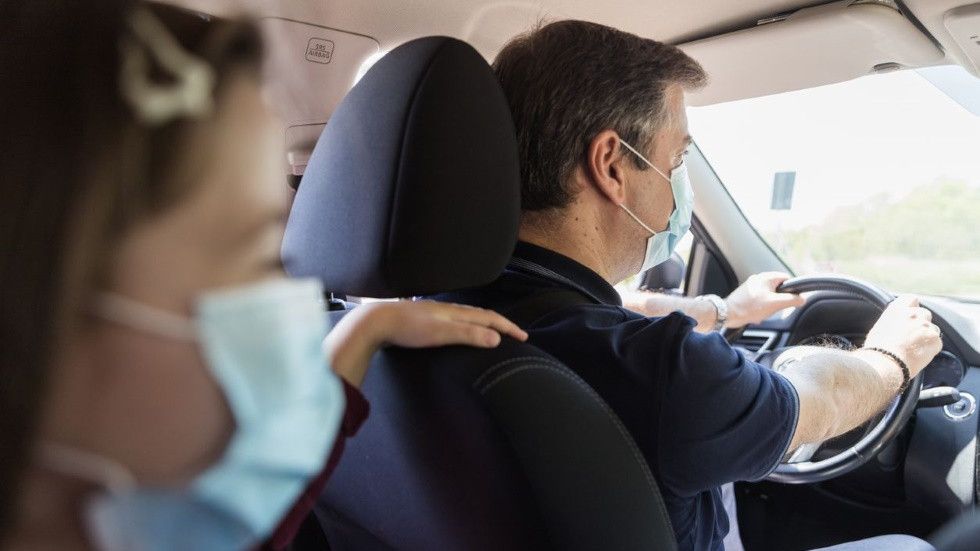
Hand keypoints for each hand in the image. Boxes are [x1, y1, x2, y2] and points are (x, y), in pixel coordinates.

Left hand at [325, 301, 527, 385]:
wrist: (377, 322)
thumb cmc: (408, 328)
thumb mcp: (441, 333)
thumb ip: (468, 334)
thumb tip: (496, 338)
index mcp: (456, 312)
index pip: (490, 318)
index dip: (508, 327)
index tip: (524, 337)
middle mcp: (449, 310)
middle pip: (482, 315)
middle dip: (501, 324)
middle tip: (515, 334)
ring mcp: (437, 314)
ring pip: (468, 317)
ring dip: (485, 323)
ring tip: (493, 331)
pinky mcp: (426, 321)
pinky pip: (455, 321)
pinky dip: (468, 326)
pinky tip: (460, 331)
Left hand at [724, 272, 805, 327]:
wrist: (728, 314)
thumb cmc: (749, 308)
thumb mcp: (775, 304)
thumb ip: (791, 300)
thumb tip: (802, 299)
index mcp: (766, 277)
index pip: (787, 279)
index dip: (792, 290)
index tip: (793, 299)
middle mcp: (759, 279)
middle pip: (779, 289)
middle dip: (778, 301)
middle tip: (774, 308)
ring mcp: (752, 287)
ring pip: (770, 297)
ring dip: (769, 307)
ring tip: (762, 312)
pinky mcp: (747, 295)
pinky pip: (760, 301)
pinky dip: (761, 309)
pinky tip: (756, 315)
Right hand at [863, 294, 942, 376]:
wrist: (885, 363)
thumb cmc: (877, 350)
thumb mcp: (879, 329)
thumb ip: (893, 322)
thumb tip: (896, 328)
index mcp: (897, 309)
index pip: (911, 299)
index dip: (912, 307)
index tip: (910, 315)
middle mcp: (913, 314)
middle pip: (924, 314)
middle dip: (921, 323)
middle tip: (913, 336)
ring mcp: (925, 326)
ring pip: (932, 329)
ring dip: (927, 336)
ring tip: (915, 349)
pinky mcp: (935, 339)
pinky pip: (936, 343)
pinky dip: (930, 349)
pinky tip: (919, 356)